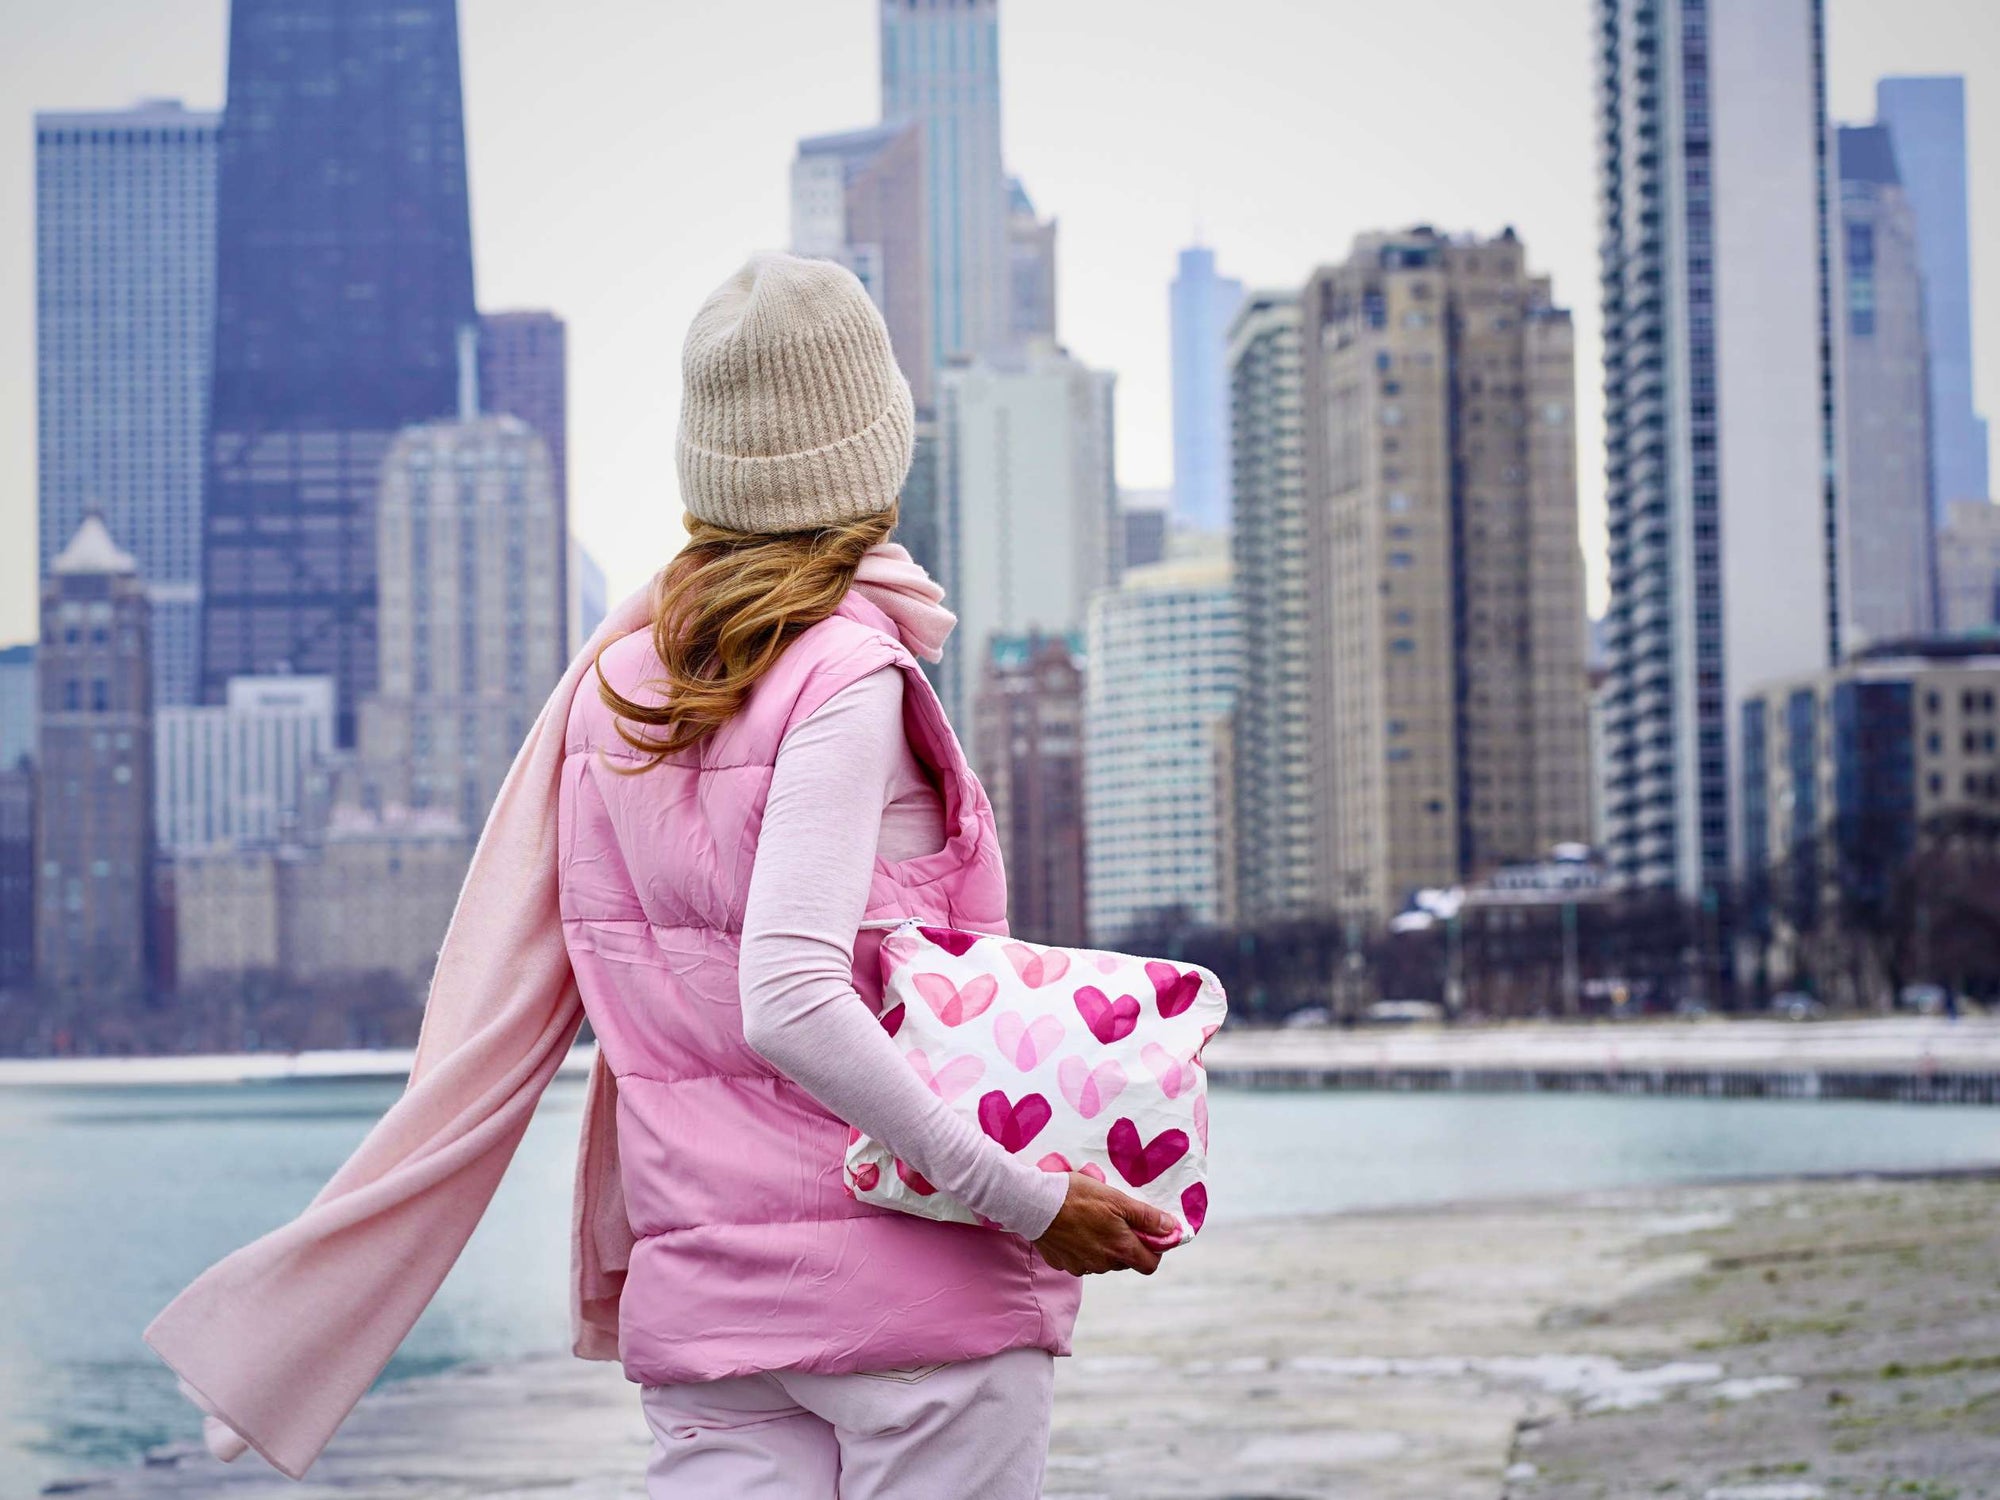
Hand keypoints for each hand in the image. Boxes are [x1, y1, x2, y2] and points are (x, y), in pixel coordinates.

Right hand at [1032, 1172, 1182, 1275]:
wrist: (1034, 1203)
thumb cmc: (1078, 1196)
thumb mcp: (1117, 1199)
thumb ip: (1147, 1217)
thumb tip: (1172, 1230)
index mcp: (1120, 1250)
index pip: (1150, 1265)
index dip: (1154, 1250)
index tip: (1148, 1232)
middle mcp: (1103, 1265)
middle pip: (1125, 1261)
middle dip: (1126, 1243)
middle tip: (1117, 1218)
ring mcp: (1081, 1267)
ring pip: (1103, 1260)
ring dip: (1103, 1245)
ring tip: (1092, 1219)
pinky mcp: (1063, 1264)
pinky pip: (1081, 1259)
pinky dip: (1083, 1247)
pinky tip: (1074, 1228)